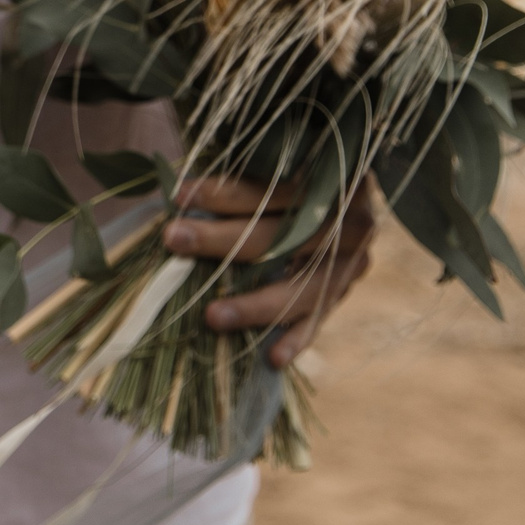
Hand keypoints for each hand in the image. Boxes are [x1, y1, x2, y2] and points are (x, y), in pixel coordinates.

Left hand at [162, 175, 377, 365]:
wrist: (344, 198)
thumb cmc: (291, 176)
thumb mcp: (278, 166)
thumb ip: (241, 177)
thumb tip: (180, 194)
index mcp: (331, 180)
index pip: (272, 189)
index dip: (225, 192)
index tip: (180, 195)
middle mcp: (349, 222)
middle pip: (280, 237)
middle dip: (222, 240)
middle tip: (175, 240)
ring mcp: (349, 263)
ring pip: (300, 289)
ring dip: (254, 305)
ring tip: (212, 316)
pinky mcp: (341, 293)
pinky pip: (318, 320)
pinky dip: (296, 340)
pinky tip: (272, 358)